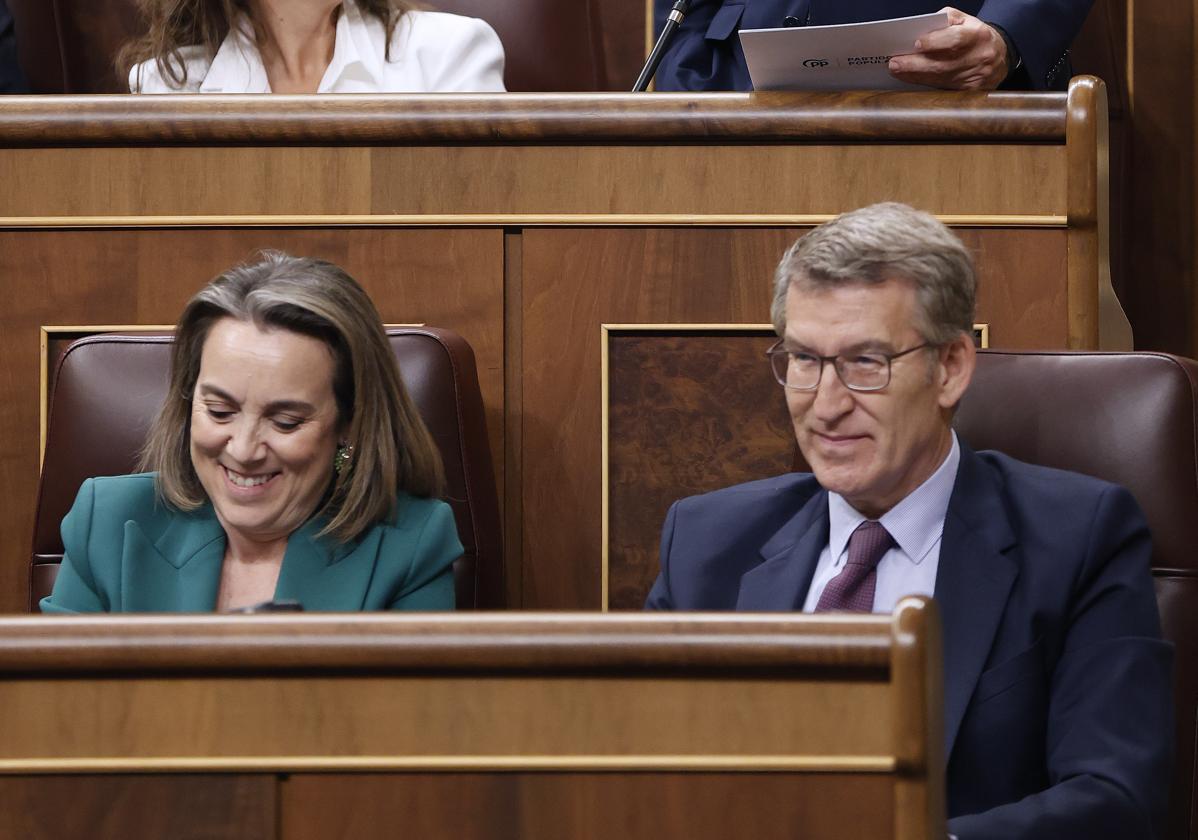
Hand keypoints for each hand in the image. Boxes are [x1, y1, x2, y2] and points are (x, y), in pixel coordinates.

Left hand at [887, 7, 1008, 89]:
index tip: (916, 44)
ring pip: (940, 78)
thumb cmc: (975, 36)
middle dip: (915, 65)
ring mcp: (975, 76)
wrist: (1000, 57)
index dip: (935, 42)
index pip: (956, 39)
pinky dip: (925, 83)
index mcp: (978, 35)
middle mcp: (979, 57)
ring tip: (897, 70)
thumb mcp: (966, 20)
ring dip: (915, 75)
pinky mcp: (970, 91)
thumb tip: (922, 28)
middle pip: (943, 64)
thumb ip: (945, 20)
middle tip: (894, 63)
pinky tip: (912, 78)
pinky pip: (943, 88)